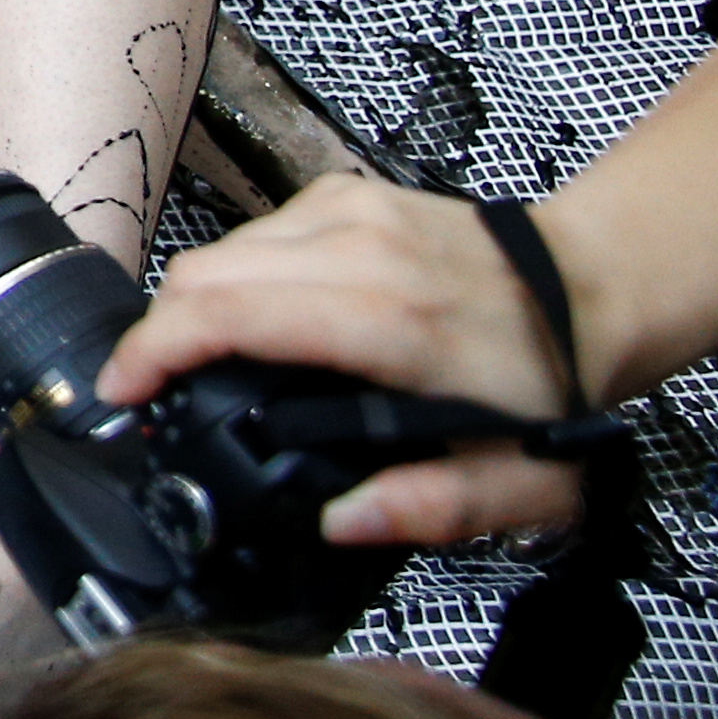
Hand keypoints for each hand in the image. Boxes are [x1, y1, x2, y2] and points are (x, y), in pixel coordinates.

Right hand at [105, 173, 590, 543]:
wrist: (592, 288)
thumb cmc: (550, 384)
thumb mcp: (522, 479)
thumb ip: (435, 509)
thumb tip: (338, 523)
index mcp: (389, 320)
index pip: (227, 314)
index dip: (154, 352)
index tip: (124, 394)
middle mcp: (358, 248)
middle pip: (202, 275)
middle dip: (159, 335)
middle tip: (155, 392)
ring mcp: (349, 211)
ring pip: (221, 249)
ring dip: (195, 305)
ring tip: (203, 362)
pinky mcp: (345, 195)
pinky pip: (256, 232)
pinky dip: (237, 276)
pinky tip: (260, 318)